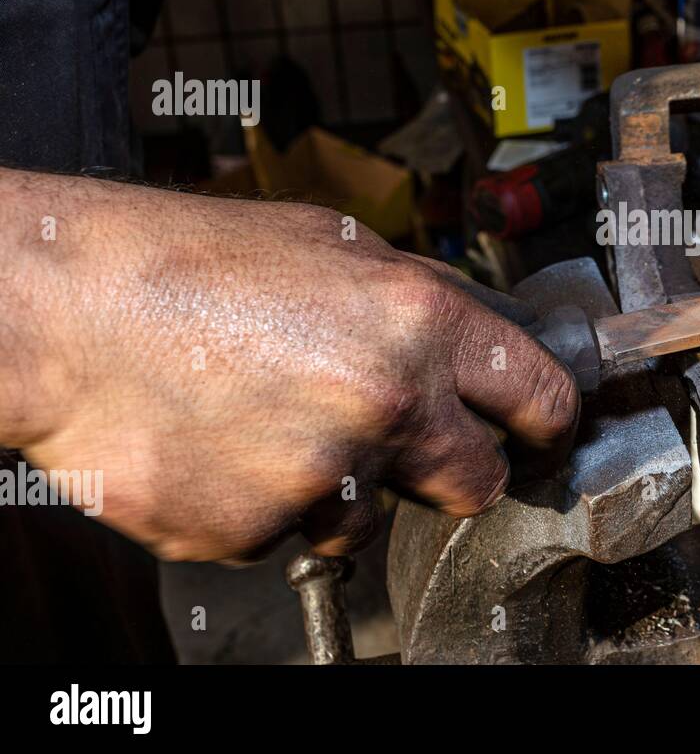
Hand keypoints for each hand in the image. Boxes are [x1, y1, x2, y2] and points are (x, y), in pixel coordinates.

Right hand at [0, 172, 578, 562]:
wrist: (68, 311)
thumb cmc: (190, 262)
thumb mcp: (334, 247)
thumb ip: (415, 304)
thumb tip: (466, 340)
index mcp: (418, 322)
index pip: (540, 396)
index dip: (549, 422)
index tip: (543, 436)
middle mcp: (385, 402)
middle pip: (478, 481)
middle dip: (454, 472)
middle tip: (412, 449)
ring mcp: (319, 475)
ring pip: (368, 516)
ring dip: (338, 486)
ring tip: (269, 423)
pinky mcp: (253, 529)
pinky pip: (285, 533)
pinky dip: (262, 503)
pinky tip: (222, 447)